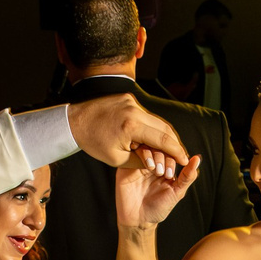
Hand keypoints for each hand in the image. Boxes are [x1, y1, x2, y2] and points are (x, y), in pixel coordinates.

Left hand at [69, 92, 192, 168]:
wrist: (75, 121)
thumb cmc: (93, 142)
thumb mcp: (117, 159)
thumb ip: (140, 160)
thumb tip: (157, 160)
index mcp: (131, 126)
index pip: (163, 139)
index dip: (176, 151)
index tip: (185, 159)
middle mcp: (134, 110)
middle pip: (164, 127)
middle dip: (174, 142)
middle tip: (181, 155)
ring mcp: (131, 102)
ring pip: (156, 120)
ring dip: (163, 134)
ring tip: (170, 148)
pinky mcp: (128, 99)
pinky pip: (145, 114)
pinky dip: (151, 126)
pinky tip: (154, 137)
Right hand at [113, 149, 201, 231]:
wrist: (138, 219)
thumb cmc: (159, 208)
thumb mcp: (177, 192)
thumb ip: (187, 176)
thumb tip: (197, 158)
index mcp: (166, 166)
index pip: (172, 151)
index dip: (174, 157)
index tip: (171, 174)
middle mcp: (153, 162)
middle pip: (159, 146)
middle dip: (163, 157)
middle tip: (162, 173)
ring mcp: (139, 163)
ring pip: (146, 146)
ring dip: (153, 155)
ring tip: (154, 170)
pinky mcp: (126, 166)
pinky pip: (132, 153)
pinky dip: (140, 155)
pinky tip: (145, 166)